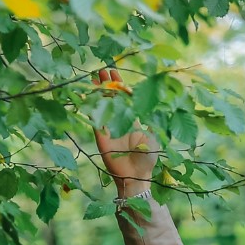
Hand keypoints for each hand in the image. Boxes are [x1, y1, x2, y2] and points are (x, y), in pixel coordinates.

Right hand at [94, 82, 158, 197]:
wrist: (137, 175)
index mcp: (132, 119)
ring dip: (97, 92)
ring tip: (93, 78)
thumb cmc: (148, 158)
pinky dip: (89, 108)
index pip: (124, 98)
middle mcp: (119, 121)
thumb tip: (158, 105)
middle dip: (107, 84)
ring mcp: (109, 128)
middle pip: (111, 98)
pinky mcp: (101, 137)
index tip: (115, 73)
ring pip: (101, 106)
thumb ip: (152, 121)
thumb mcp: (154, 136)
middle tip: (102, 69)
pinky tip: (86, 96)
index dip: (120, 86)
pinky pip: (94, 120)